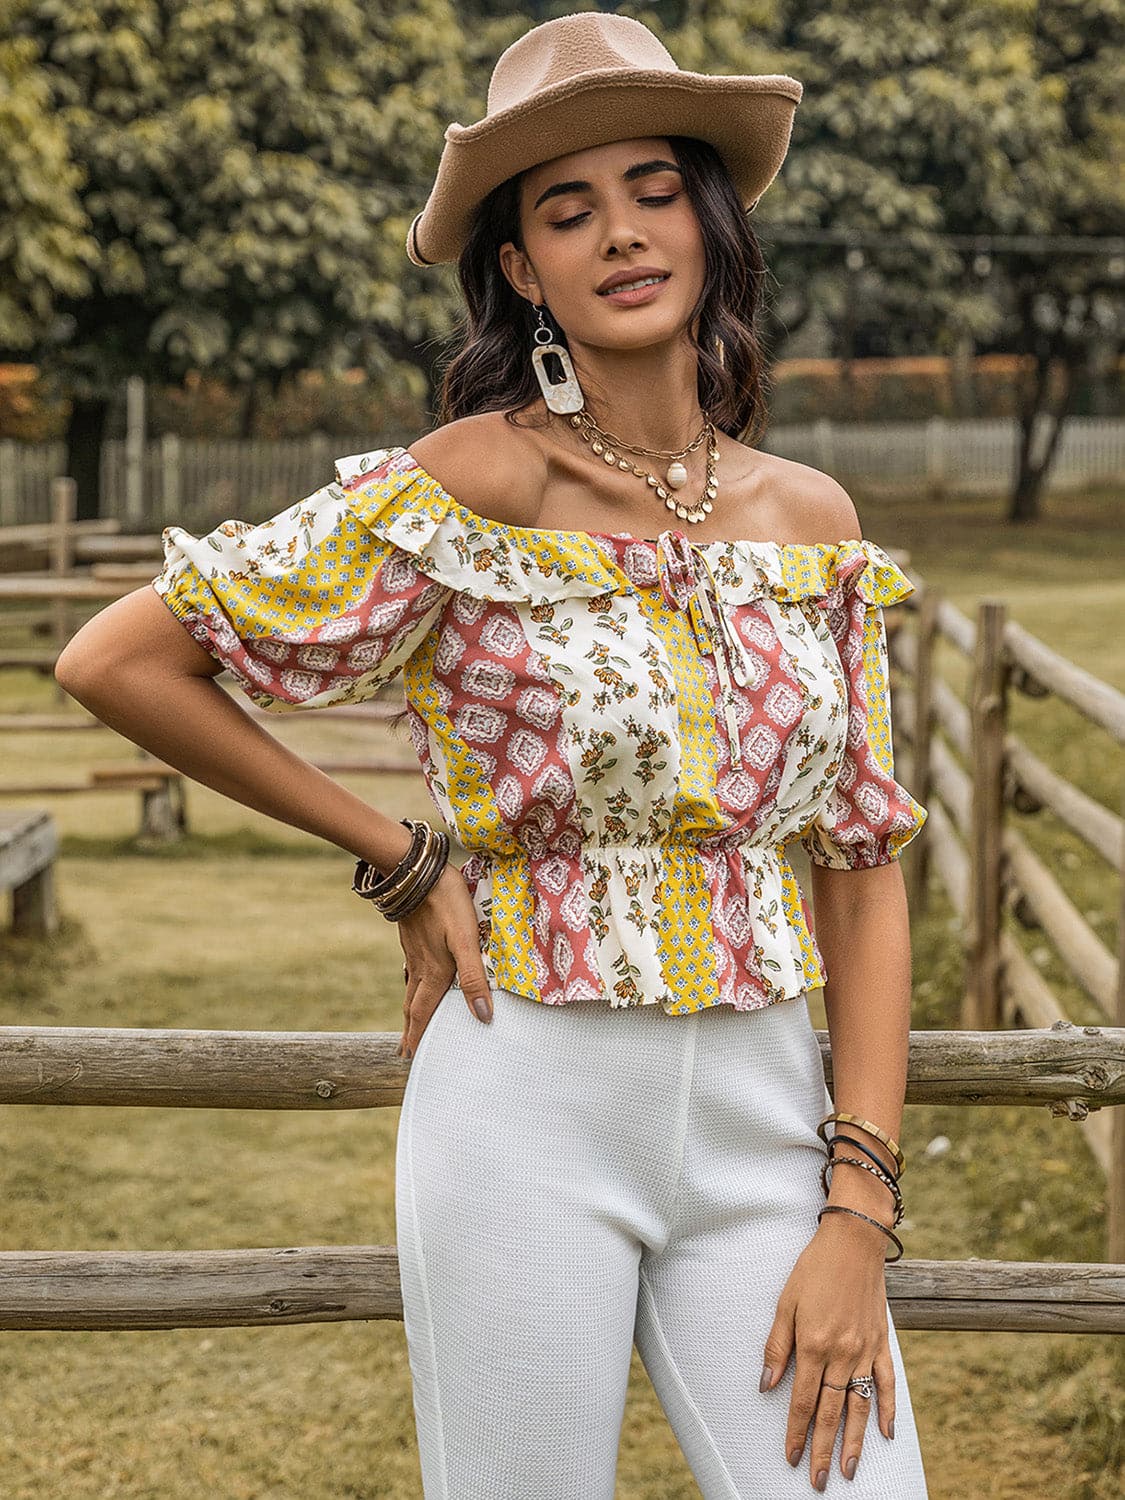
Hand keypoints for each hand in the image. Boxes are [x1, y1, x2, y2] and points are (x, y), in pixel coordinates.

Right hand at [394, 862, 493, 1057]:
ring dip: (410, 1009)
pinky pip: (411, 970)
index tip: (410, 1058)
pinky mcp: (413, 936)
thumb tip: (483, 1017)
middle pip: (413, 1005)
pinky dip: (412, 984)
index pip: (424, 1013)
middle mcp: (420, 966)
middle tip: (405, 1051)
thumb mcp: (466, 941)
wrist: (415, 872)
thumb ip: (474, 977)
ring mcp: (413, 951)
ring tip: (409, 1022)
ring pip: (410, 987)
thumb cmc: (446, 904)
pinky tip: (415, 978)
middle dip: (411, 1030)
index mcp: (434, 972)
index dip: (418, 1036)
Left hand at [760, 1213, 894, 1489]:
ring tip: (850, 1471)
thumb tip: (767, 1385)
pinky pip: (886, 1383)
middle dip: (822, 1449)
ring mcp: (865, 1350)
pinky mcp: (882, 1342)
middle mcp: (841, 1353)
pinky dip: (887, 1409)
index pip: (801, 1401)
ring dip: (855, 1442)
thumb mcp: (785, 1302)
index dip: (795, 1432)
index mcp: (813, 1344)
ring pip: (860, 1406)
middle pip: (830, 1412)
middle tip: (818, 1482)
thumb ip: (777, 1345)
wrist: (854, 1241)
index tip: (790, 1458)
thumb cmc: (814, 1268)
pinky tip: (886, 1433)